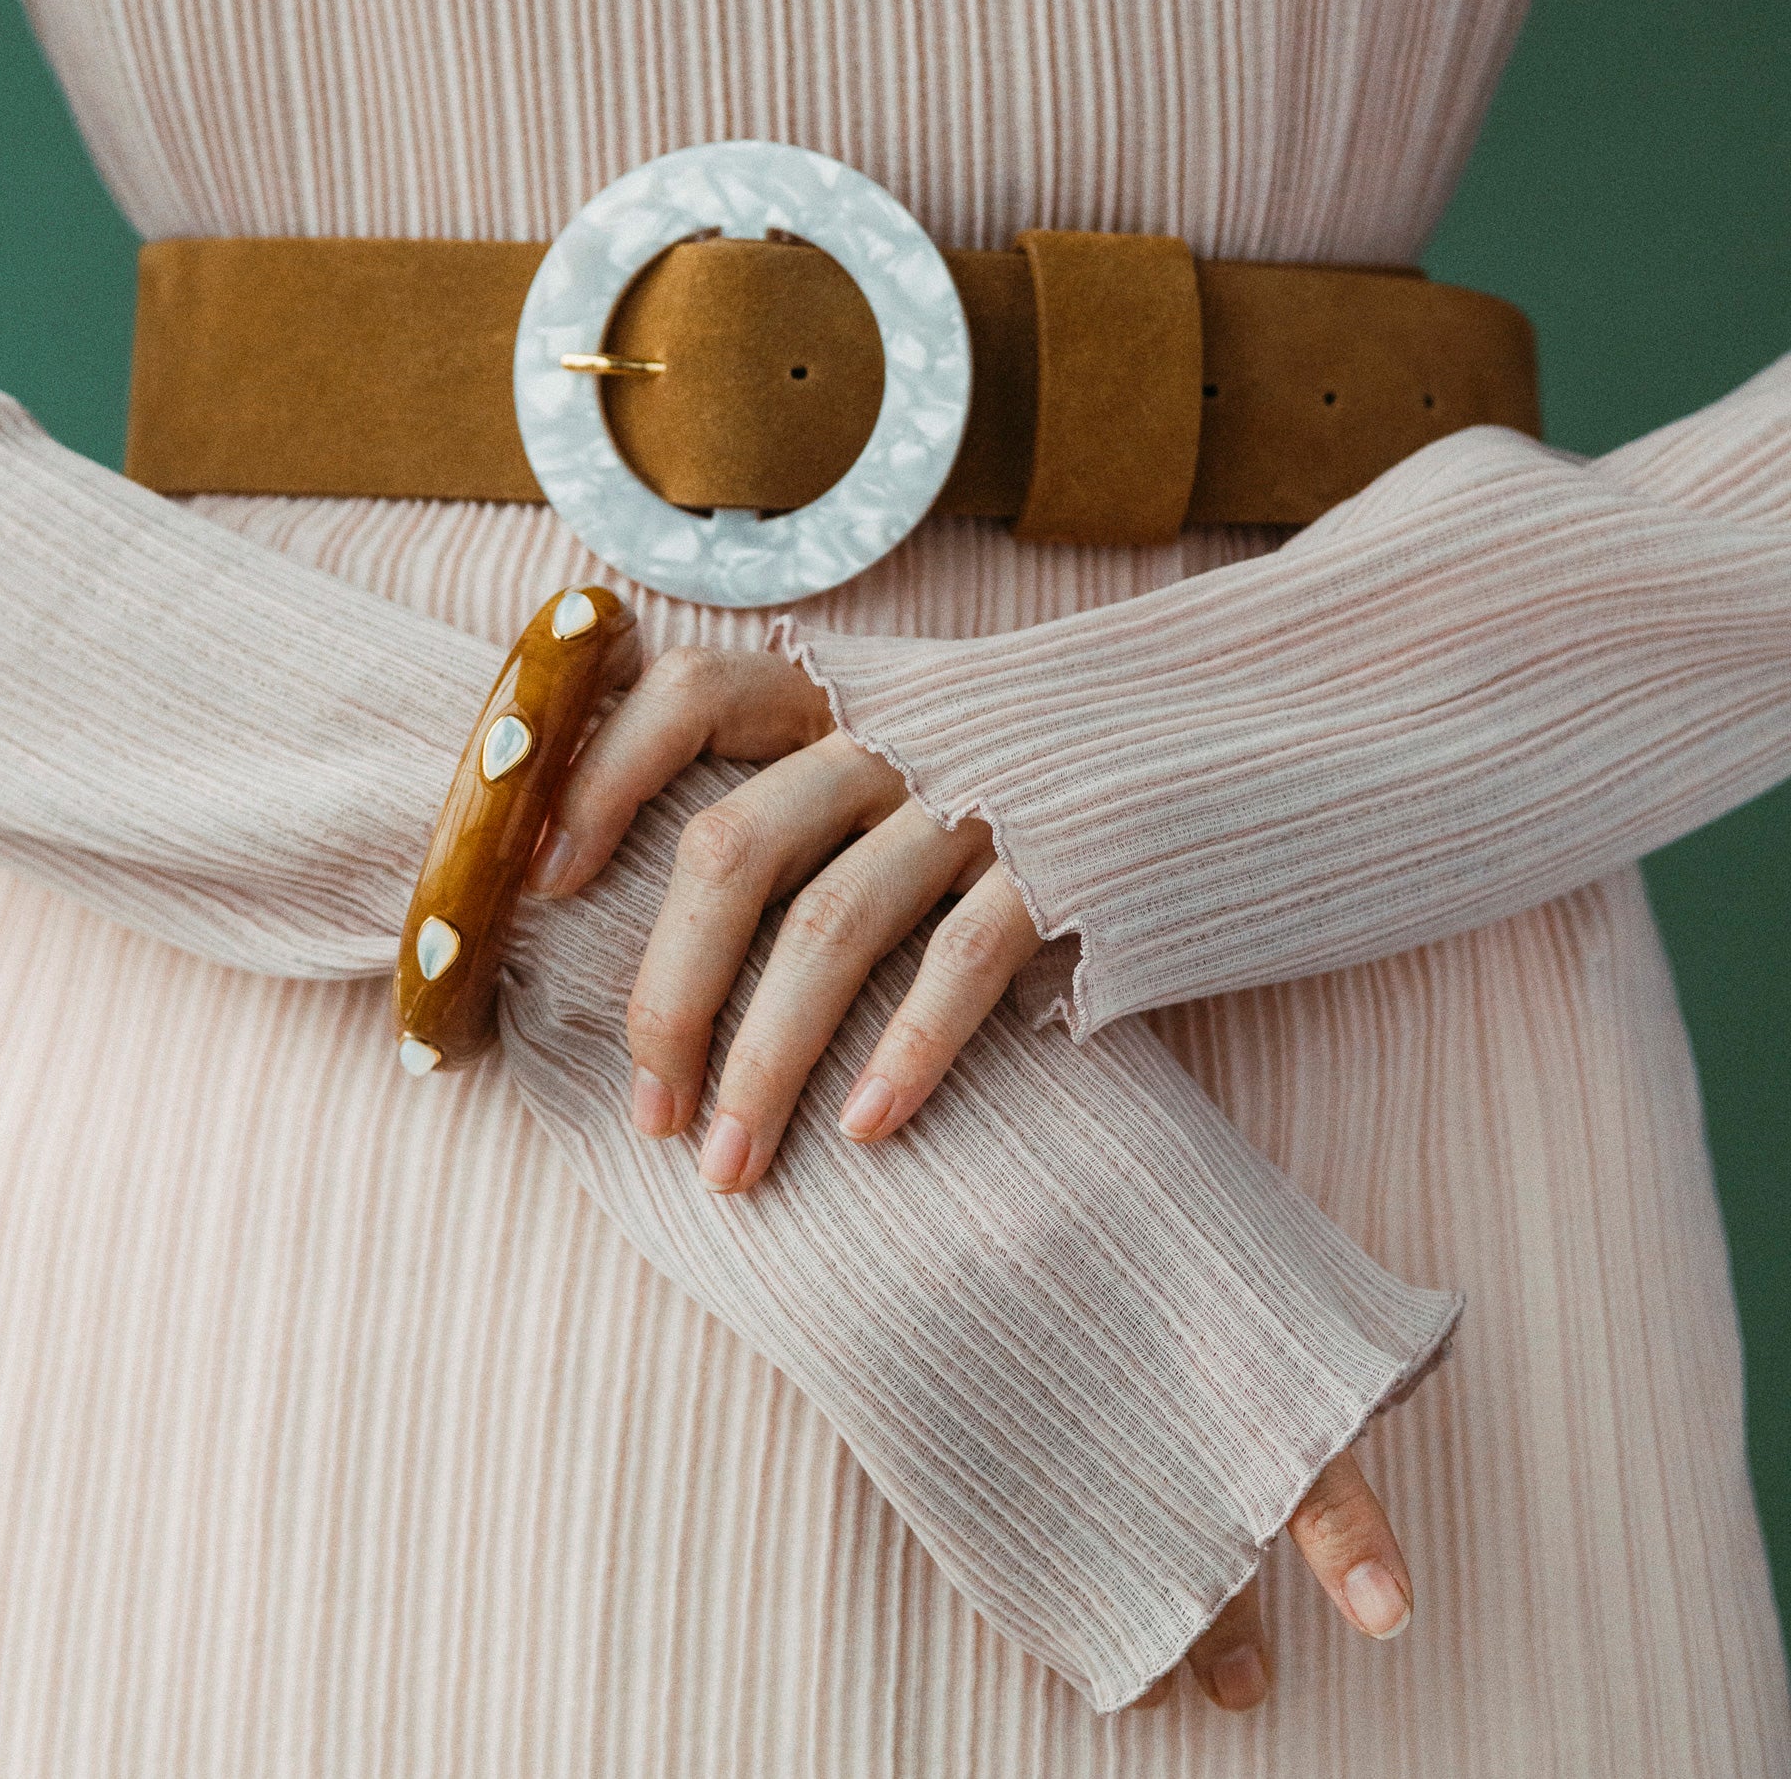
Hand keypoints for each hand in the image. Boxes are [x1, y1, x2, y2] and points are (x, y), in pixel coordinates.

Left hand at [528, 641, 1417, 1705]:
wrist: (1317, 705)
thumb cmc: (1112, 758)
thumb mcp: (971, 736)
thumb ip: (864, 788)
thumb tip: (728, 899)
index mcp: (873, 688)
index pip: (692, 692)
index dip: (599, 780)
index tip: (543, 884)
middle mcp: (916, 726)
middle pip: (733, 844)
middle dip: (666, 992)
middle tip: (648, 1112)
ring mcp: (998, 786)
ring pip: (830, 921)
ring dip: (760, 1059)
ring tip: (729, 1171)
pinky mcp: (1085, 858)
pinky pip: (962, 962)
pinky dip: (904, 1053)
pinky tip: (871, 1134)